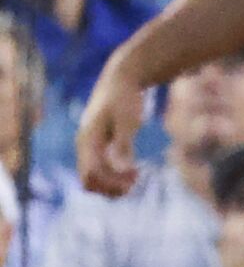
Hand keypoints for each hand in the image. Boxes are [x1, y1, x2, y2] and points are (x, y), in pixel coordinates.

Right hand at [76, 56, 146, 197]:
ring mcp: (89, 146)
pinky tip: (133, 172)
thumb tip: (123, 169)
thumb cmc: (126, 98)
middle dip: (111, 187)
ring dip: (112, 184)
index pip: (90, 174)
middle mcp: (84, 145)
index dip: (110, 183)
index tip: (135, 177)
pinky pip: (99, 169)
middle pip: (88, 180)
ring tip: (135, 178)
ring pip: (93, 177)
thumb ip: (124, 145)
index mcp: (87, 140)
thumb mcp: (128, 121)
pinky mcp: (98, 145)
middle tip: (136, 180)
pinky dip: (113, 176)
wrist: (121, 80)